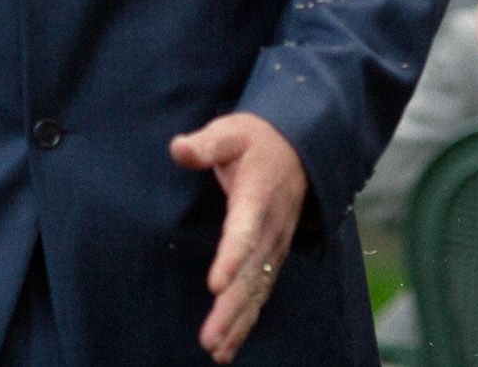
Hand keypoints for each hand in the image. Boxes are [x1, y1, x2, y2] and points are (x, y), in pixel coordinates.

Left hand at [170, 112, 305, 363]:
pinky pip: (260, 294)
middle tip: (209, 339)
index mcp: (256, 199)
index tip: (216, 284)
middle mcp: (269, 231)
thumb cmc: (257, 141)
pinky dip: (246, 321)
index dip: (231, 259)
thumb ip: (205, 145)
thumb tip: (178, 148)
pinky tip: (229, 344)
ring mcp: (273, 248)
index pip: (243, 232)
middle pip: (249, 276)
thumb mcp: (231, 132)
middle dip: (230, 310)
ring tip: (216, 350)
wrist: (299, 150)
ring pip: (256, 292)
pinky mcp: (271, 258)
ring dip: (237, 323)